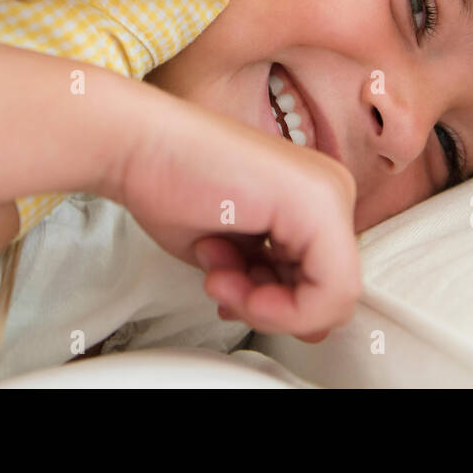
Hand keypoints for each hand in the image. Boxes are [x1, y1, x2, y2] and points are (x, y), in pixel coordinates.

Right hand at [100, 94, 361, 342]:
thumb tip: (313, 328)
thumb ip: (275, 285)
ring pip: (332, 300)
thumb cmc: (171, 185)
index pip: (325, 285)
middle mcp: (333, 191)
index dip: (275, 308)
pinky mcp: (320, 203)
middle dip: (270, 308)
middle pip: (330, 295)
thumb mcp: (236, 254)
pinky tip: (224, 273)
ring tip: (216, 271)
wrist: (139, 145)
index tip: (230, 290)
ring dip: (262, 306)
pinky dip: (274, 308)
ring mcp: (331, 193)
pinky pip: (328, 292)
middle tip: (220, 282)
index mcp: (318, 199)